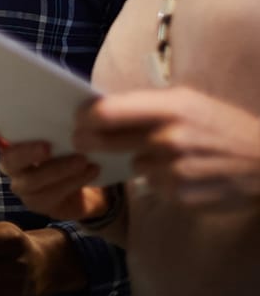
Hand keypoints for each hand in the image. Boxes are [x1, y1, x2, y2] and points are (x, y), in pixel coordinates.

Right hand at [0, 121, 105, 221]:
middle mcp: (10, 163)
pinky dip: (74, 180)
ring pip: (31, 181)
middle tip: (47, 147)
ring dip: (58, 169)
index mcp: (8, 140)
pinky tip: (91, 169)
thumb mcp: (60, 126)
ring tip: (82, 159)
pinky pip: (52, 194)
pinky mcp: (38, 203)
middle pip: (7, 161)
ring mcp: (22, 185)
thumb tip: (64, 101)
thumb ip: (50, 116)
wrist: (86, 177)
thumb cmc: (68, 143)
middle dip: (25, 153)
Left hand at [75, 87, 259, 209]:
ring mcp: (175, 170)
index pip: (106, 112)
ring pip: (133, 165)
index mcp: (169, 107)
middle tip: (82, 141)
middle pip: (106, 141)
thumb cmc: (219, 124)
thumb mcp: (187, 101)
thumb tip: (99, 107)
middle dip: (89, 141)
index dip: (85, 116)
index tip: (77, 118)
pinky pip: (153, 186)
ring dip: (139, 161)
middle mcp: (169, 138)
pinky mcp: (181, 195)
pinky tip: (182, 173)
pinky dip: (160, 180)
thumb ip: (145, 105)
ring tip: (167, 155)